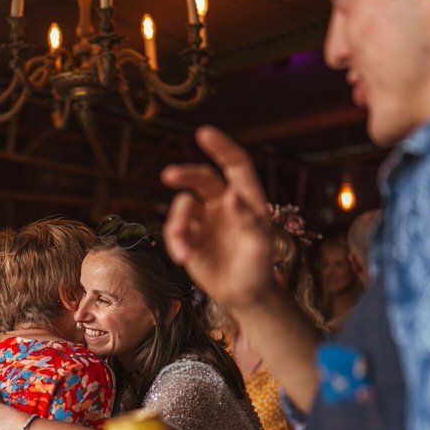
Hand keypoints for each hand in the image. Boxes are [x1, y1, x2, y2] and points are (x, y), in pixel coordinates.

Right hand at [162, 126, 274, 310]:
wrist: (243, 296)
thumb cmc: (259, 269)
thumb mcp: (260, 246)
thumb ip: (248, 220)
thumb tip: (231, 194)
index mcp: (247, 199)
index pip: (236, 165)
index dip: (222, 148)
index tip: (204, 133)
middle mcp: (223, 204)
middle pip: (202, 179)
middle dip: (186, 174)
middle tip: (169, 175)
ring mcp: (205, 220)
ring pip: (183, 207)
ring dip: (178, 226)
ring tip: (182, 251)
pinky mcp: (190, 238)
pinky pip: (175, 231)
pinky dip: (175, 242)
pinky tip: (182, 258)